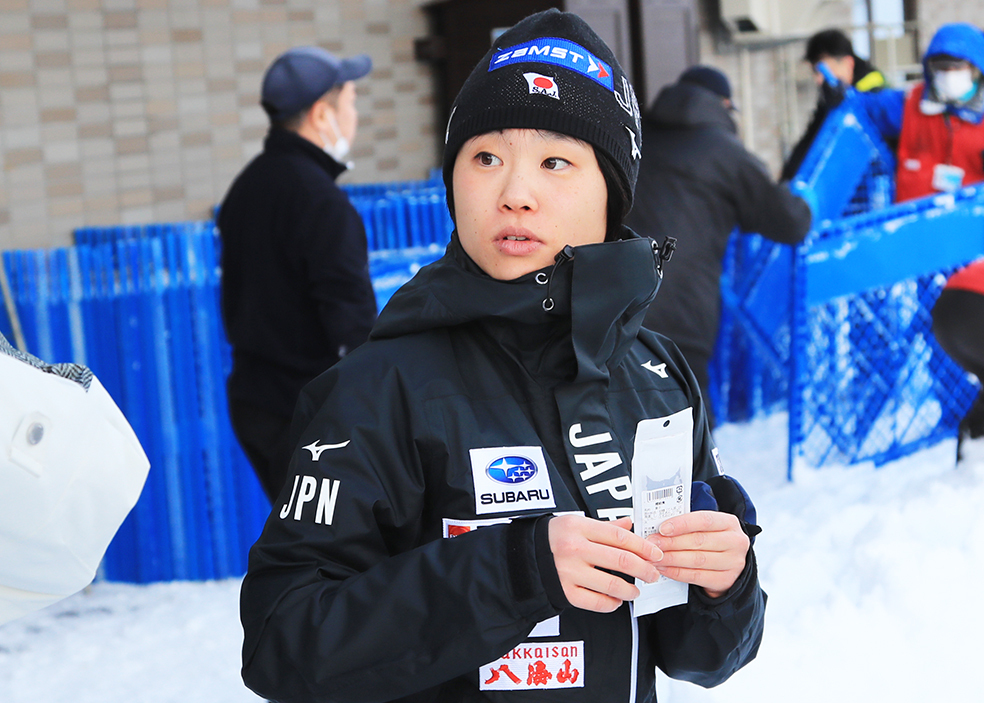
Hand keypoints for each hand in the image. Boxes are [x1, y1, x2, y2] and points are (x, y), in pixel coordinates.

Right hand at [548, 515, 662, 612]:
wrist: (523, 555)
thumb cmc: (553, 537)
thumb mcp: (576, 523)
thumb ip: (605, 526)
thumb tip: (630, 524)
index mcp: (579, 527)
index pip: (621, 537)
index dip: (644, 547)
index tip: (656, 554)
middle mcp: (574, 548)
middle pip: (621, 560)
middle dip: (644, 569)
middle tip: (653, 574)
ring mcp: (569, 571)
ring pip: (612, 584)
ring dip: (631, 590)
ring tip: (635, 591)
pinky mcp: (565, 592)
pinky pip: (596, 602)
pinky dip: (611, 603)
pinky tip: (616, 599)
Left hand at [651, 511, 749, 598]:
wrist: (730, 565)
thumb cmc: (714, 542)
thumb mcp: (708, 529)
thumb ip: (689, 526)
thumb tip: (661, 529)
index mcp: (729, 523)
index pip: (704, 520)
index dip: (682, 524)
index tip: (663, 528)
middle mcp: (735, 542)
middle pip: (699, 541)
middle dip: (672, 542)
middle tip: (653, 544)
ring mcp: (733, 562)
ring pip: (697, 559)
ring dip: (672, 558)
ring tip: (656, 557)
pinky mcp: (726, 580)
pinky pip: (697, 576)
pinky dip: (677, 572)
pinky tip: (665, 568)